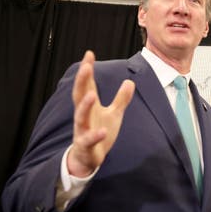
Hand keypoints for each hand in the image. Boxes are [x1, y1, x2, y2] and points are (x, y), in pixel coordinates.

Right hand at [67, 51, 134, 176]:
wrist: (88, 158)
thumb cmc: (99, 132)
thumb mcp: (114, 114)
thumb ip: (121, 99)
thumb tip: (130, 82)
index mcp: (90, 105)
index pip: (87, 84)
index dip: (87, 69)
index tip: (89, 53)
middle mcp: (84, 115)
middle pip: (80, 95)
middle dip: (82, 81)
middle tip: (86, 66)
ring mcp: (82, 129)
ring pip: (80, 116)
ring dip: (85, 106)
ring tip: (91, 96)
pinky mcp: (85, 144)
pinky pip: (88, 139)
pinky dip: (95, 135)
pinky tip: (102, 130)